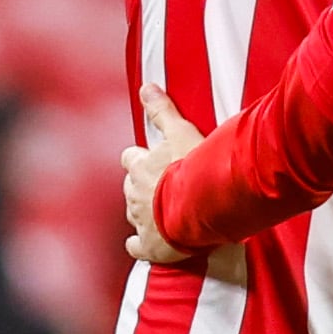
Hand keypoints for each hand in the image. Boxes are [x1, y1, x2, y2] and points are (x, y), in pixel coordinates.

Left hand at [121, 84, 202, 264]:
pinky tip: (147, 245)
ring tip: (164, 214)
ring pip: (133, 215)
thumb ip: (163, 110)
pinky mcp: (150, 246)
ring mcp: (141, 221)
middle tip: (163, 188)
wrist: (202, 204)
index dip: (139, 161)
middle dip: (141, 188)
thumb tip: (146, 86)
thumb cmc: (194, 166)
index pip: (129, 159)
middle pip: (130, 188)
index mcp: (140, 167)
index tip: (150, 162)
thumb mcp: (181, 131)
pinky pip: (136, 247)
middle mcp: (134, 194)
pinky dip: (139, 246)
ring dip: (145, 213)